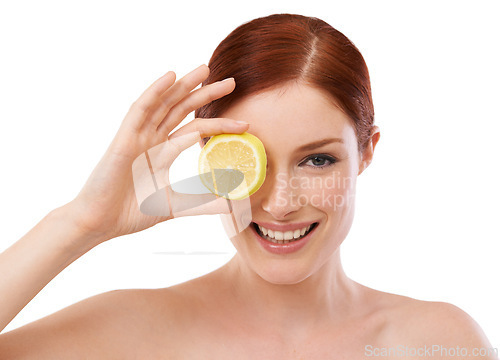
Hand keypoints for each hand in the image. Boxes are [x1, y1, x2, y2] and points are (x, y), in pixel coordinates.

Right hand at [65, 64, 248, 242]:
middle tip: (232, 82)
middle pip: (182, 109)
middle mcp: (152, 139)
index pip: (196, 130)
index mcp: (162, 151)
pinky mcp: (124, 138)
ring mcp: (138, 136)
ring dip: (184, 85)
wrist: (101, 223)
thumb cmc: (131, 212)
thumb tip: (230, 204)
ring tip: (205, 70)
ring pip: (164, 103)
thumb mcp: (175, 206)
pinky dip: (155, 91)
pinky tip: (171, 77)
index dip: (219, 124)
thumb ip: (201, 203)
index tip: (245, 123)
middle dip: (206, 93)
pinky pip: (140, 109)